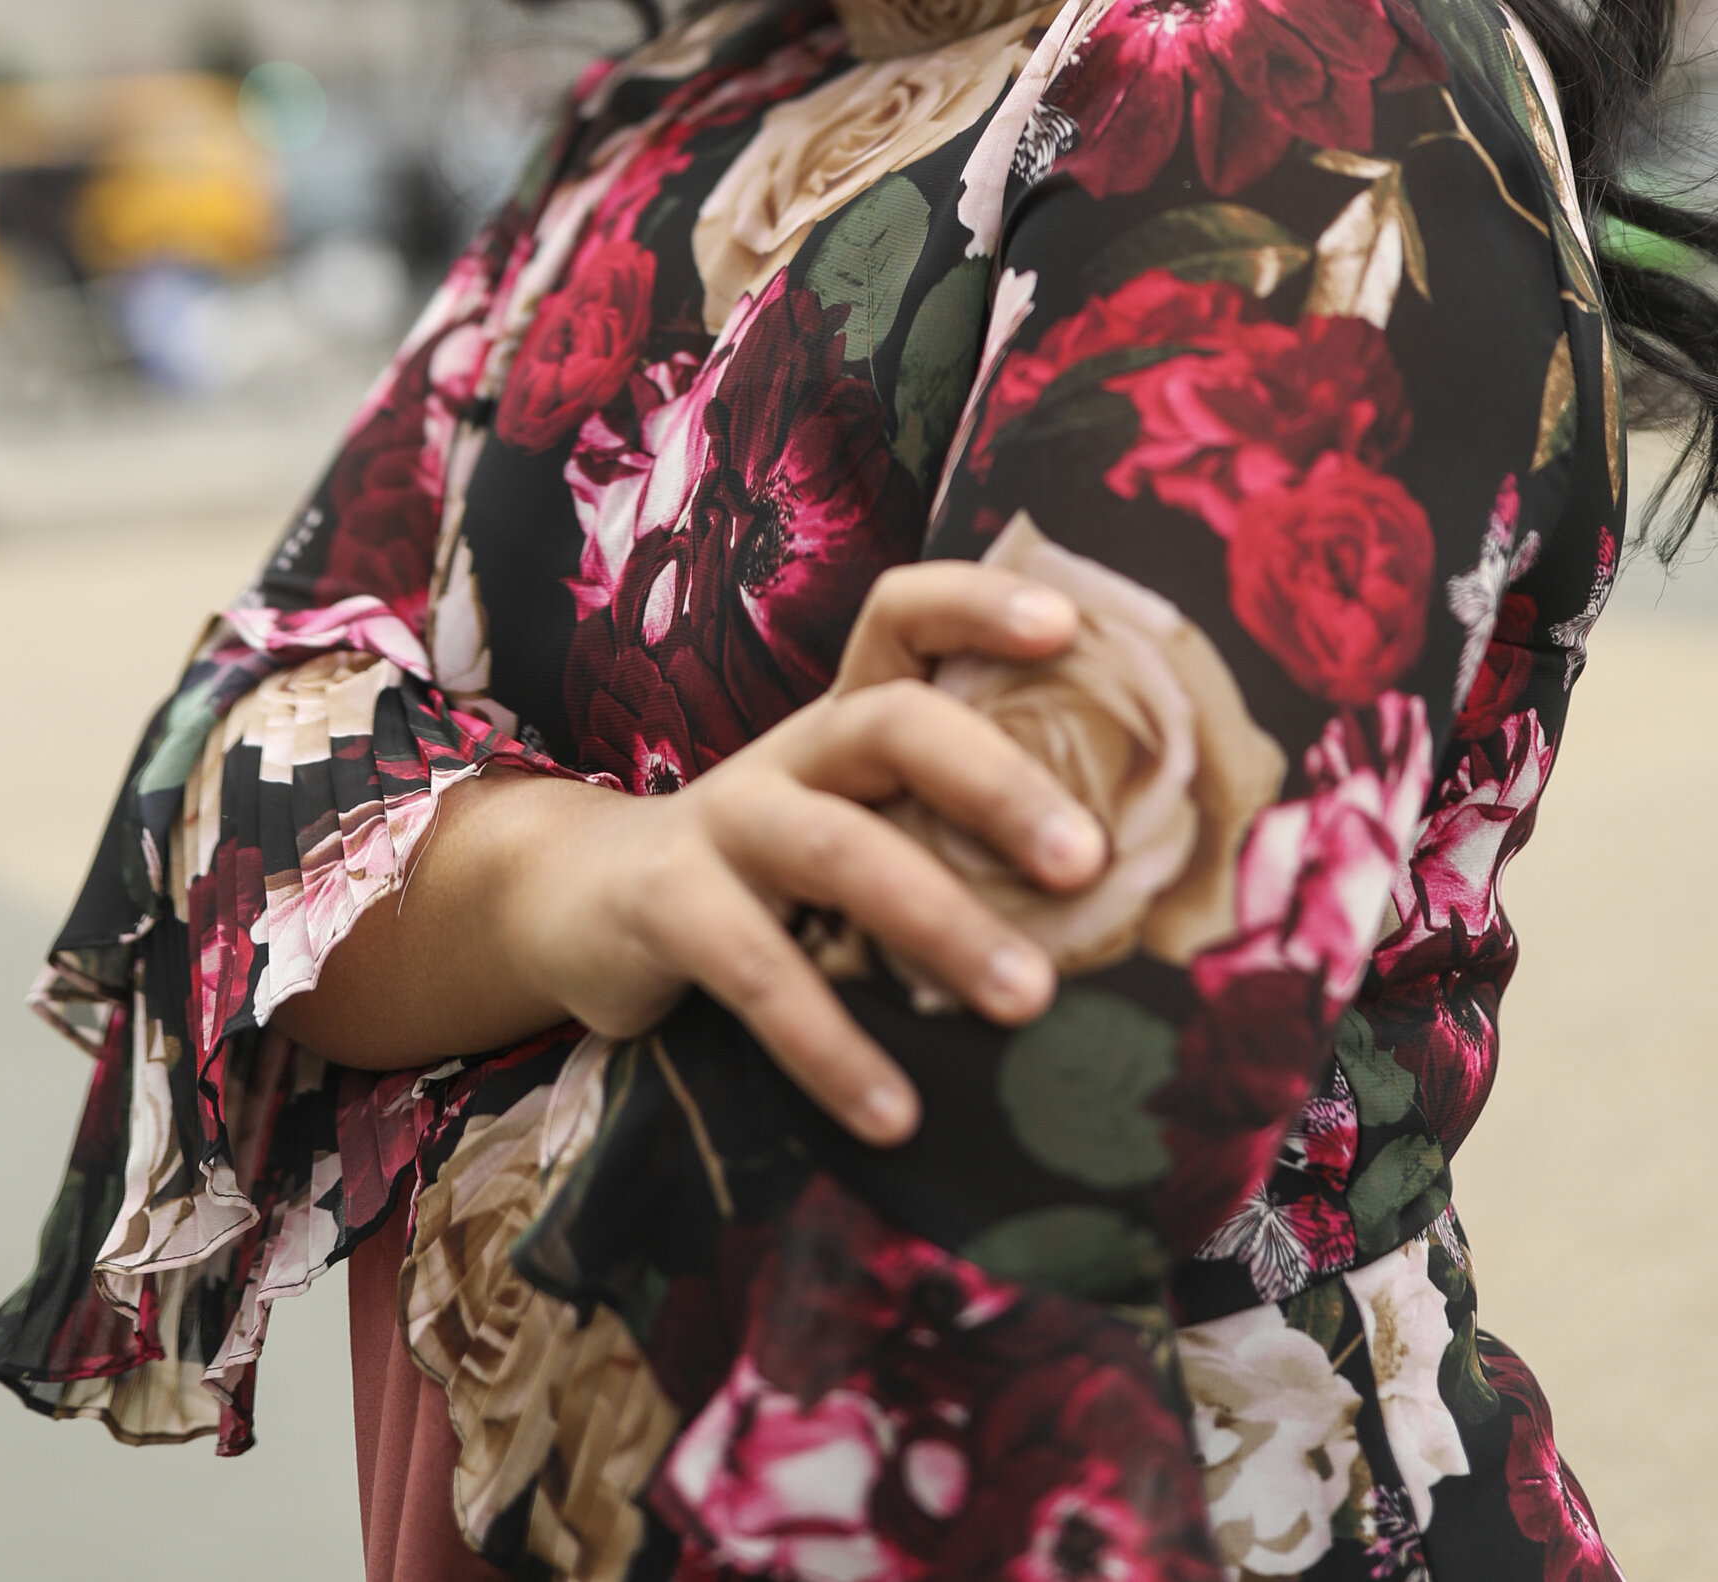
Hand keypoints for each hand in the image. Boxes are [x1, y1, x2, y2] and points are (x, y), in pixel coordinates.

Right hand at [493, 559, 1107, 1144]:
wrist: (583, 902)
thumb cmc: (770, 872)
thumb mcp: (854, 821)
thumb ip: (948, 832)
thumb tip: (1134, 899)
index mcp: (847, 716)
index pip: (905, 613)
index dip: (980, 605)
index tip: (1070, 628)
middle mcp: (793, 751)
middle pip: (892, 722)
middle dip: (996, 782)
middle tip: (1089, 863)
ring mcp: (726, 820)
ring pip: (837, 847)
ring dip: (939, 923)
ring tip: (1028, 1001)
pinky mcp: (669, 906)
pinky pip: (757, 971)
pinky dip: (832, 1046)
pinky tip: (898, 1113)